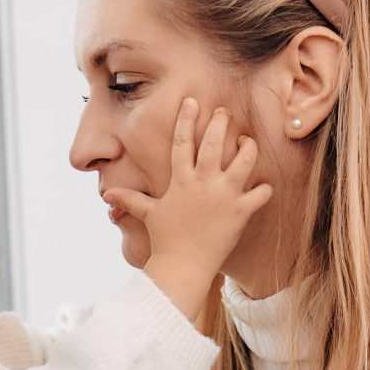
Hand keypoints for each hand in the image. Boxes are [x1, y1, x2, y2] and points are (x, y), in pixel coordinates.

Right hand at [126, 100, 271, 322]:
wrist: (182, 268)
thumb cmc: (165, 241)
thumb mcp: (149, 215)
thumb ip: (131, 199)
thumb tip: (105, 195)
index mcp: (181, 180)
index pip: (183, 141)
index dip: (186, 118)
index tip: (192, 101)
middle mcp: (204, 182)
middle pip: (215, 141)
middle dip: (221, 121)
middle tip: (224, 112)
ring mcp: (225, 196)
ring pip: (245, 159)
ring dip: (248, 147)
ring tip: (246, 143)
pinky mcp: (241, 212)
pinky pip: (261, 192)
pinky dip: (264, 188)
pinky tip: (262, 187)